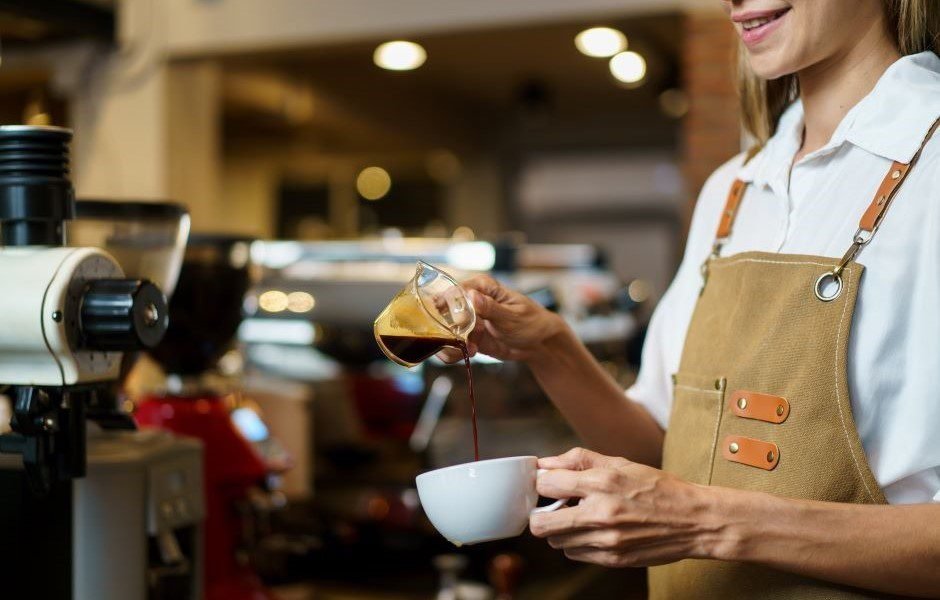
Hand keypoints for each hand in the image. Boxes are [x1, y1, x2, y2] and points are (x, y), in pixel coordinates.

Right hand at [437, 275, 565, 362]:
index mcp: (481, 286)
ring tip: (470, 349)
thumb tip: (472, 296)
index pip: (454, 290)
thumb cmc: (531, 322)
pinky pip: (450, 346)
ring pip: (443, 331)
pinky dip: (453, 353)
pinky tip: (470, 353)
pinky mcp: (466, 337)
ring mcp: (466, 320)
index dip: (451, 306)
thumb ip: (491, 308)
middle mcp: (469, 301)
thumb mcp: (513, 316)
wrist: (538, 343)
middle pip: (442, 311)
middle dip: (448, 329)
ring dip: (450, 344)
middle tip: (465, 339)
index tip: (460, 322)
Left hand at [530, 448, 721, 567]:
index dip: (542, 482)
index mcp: (602, 483)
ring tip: (579, 518)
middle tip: (553, 507)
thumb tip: (545, 463)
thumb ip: (579, 460)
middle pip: (541, 525)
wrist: (694, 520)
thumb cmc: (658, 488)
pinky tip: (593, 531)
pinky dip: (576, 543)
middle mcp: (601, 513)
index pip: (546, 485)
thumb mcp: (621, 463)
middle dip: (541, 514)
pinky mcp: (612, 559)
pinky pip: (575, 554)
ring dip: (560, 530)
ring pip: (556, 542)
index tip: (547, 483)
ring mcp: (606, 541)